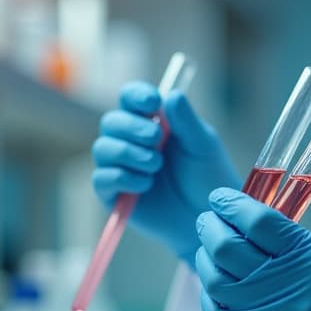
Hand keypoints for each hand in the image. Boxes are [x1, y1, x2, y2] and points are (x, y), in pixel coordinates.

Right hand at [92, 83, 240, 261]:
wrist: (209, 216)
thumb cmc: (208, 177)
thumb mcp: (203, 145)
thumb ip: (186, 121)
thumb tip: (171, 94)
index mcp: (151, 121)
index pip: (130, 98)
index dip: (135, 95)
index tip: (153, 103)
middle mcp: (131, 141)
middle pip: (111, 121)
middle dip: (132, 127)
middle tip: (157, 139)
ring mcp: (120, 167)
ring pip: (102, 148)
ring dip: (128, 153)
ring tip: (155, 165)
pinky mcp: (114, 194)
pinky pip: (102, 178)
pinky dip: (123, 177)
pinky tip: (146, 184)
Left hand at [193, 188, 310, 310]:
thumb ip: (292, 242)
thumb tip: (249, 227)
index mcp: (308, 257)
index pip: (256, 221)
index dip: (231, 204)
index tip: (220, 197)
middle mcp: (285, 287)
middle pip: (228, 248)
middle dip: (211, 227)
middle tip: (208, 218)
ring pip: (216, 282)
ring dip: (206, 259)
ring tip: (208, 248)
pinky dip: (211, 294)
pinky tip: (214, 282)